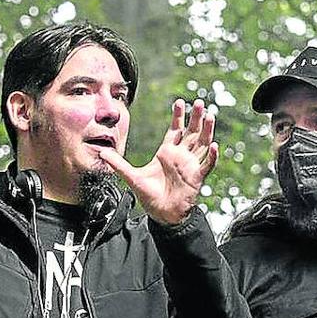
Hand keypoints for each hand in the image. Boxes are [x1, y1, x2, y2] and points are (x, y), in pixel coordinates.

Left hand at [98, 99, 217, 225]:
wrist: (162, 214)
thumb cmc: (150, 196)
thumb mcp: (131, 177)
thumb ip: (118, 164)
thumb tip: (102, 152)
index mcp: (166, 153)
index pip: (174, 131)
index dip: (178, 117)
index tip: (179, 103)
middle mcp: (180, 156)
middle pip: (191, 133)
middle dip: (194, 118)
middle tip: (197, 102)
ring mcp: (190, 166)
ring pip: (202, 144)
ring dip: (206, 130)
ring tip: (209, 116)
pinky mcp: (196, 177)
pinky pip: (207, 164)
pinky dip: (212, 156)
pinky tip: (214, 146)